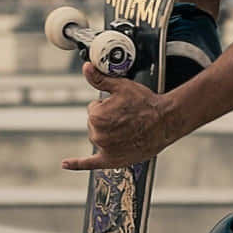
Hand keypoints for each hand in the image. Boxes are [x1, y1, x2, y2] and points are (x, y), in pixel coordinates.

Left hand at [61, 62, 183, 171]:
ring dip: (108, 132)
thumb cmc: (147, 104)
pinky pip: (90, 163)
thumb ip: (99, 79)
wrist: (165, 122)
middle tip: (127, 117)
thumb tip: (86, 68)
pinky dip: (76, 164)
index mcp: (96, 116)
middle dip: (108, 119)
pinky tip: (66, 163)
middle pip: (95, 123)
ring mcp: (104, 149)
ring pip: (99, 136)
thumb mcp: (121, 86)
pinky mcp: (112, 160)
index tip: (122, 106)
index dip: (108, 105)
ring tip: (129, 129)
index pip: (94, 108)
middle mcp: (98, 134)